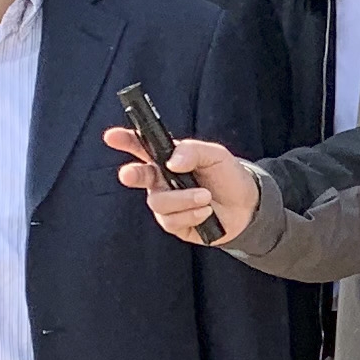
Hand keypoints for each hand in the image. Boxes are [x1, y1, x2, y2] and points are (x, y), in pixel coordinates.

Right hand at [108, 126, 258, 244]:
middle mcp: (161, 180)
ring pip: (158, 202)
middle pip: (137, 176)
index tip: (111, 136)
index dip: (125, 141)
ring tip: (206, 197)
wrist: (247, 205)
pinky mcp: (174, 224)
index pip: (142, 147)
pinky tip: (205, 212)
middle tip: (129, 174)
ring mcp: (166, 203)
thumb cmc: (227, 175)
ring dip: (183, 199)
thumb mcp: (215, 155)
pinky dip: (191, 214)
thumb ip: (192, 152)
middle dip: (132, 174)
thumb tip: (173, 162)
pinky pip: (171, 221)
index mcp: (166, 158)